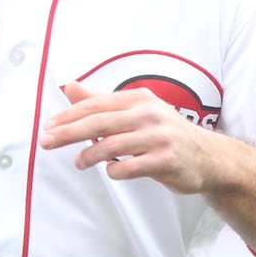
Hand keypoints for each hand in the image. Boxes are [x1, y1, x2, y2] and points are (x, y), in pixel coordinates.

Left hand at [38, 81, 220, 193]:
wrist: (210, 156)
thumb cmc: (165, 132)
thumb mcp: (136, 110)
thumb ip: (101, 101)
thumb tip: (68, 86)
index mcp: (138, 99)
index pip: (95, 105)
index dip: (67, 115)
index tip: (46, 125)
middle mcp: (148, 114)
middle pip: (98, 123)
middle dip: (67, 132)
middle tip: (45, 141)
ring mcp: (159, 137)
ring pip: (111, 145)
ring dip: (89, 155)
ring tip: (79, 162)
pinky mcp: (166, 160)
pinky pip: (130, 167)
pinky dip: (115, 170)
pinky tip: (111, 170)